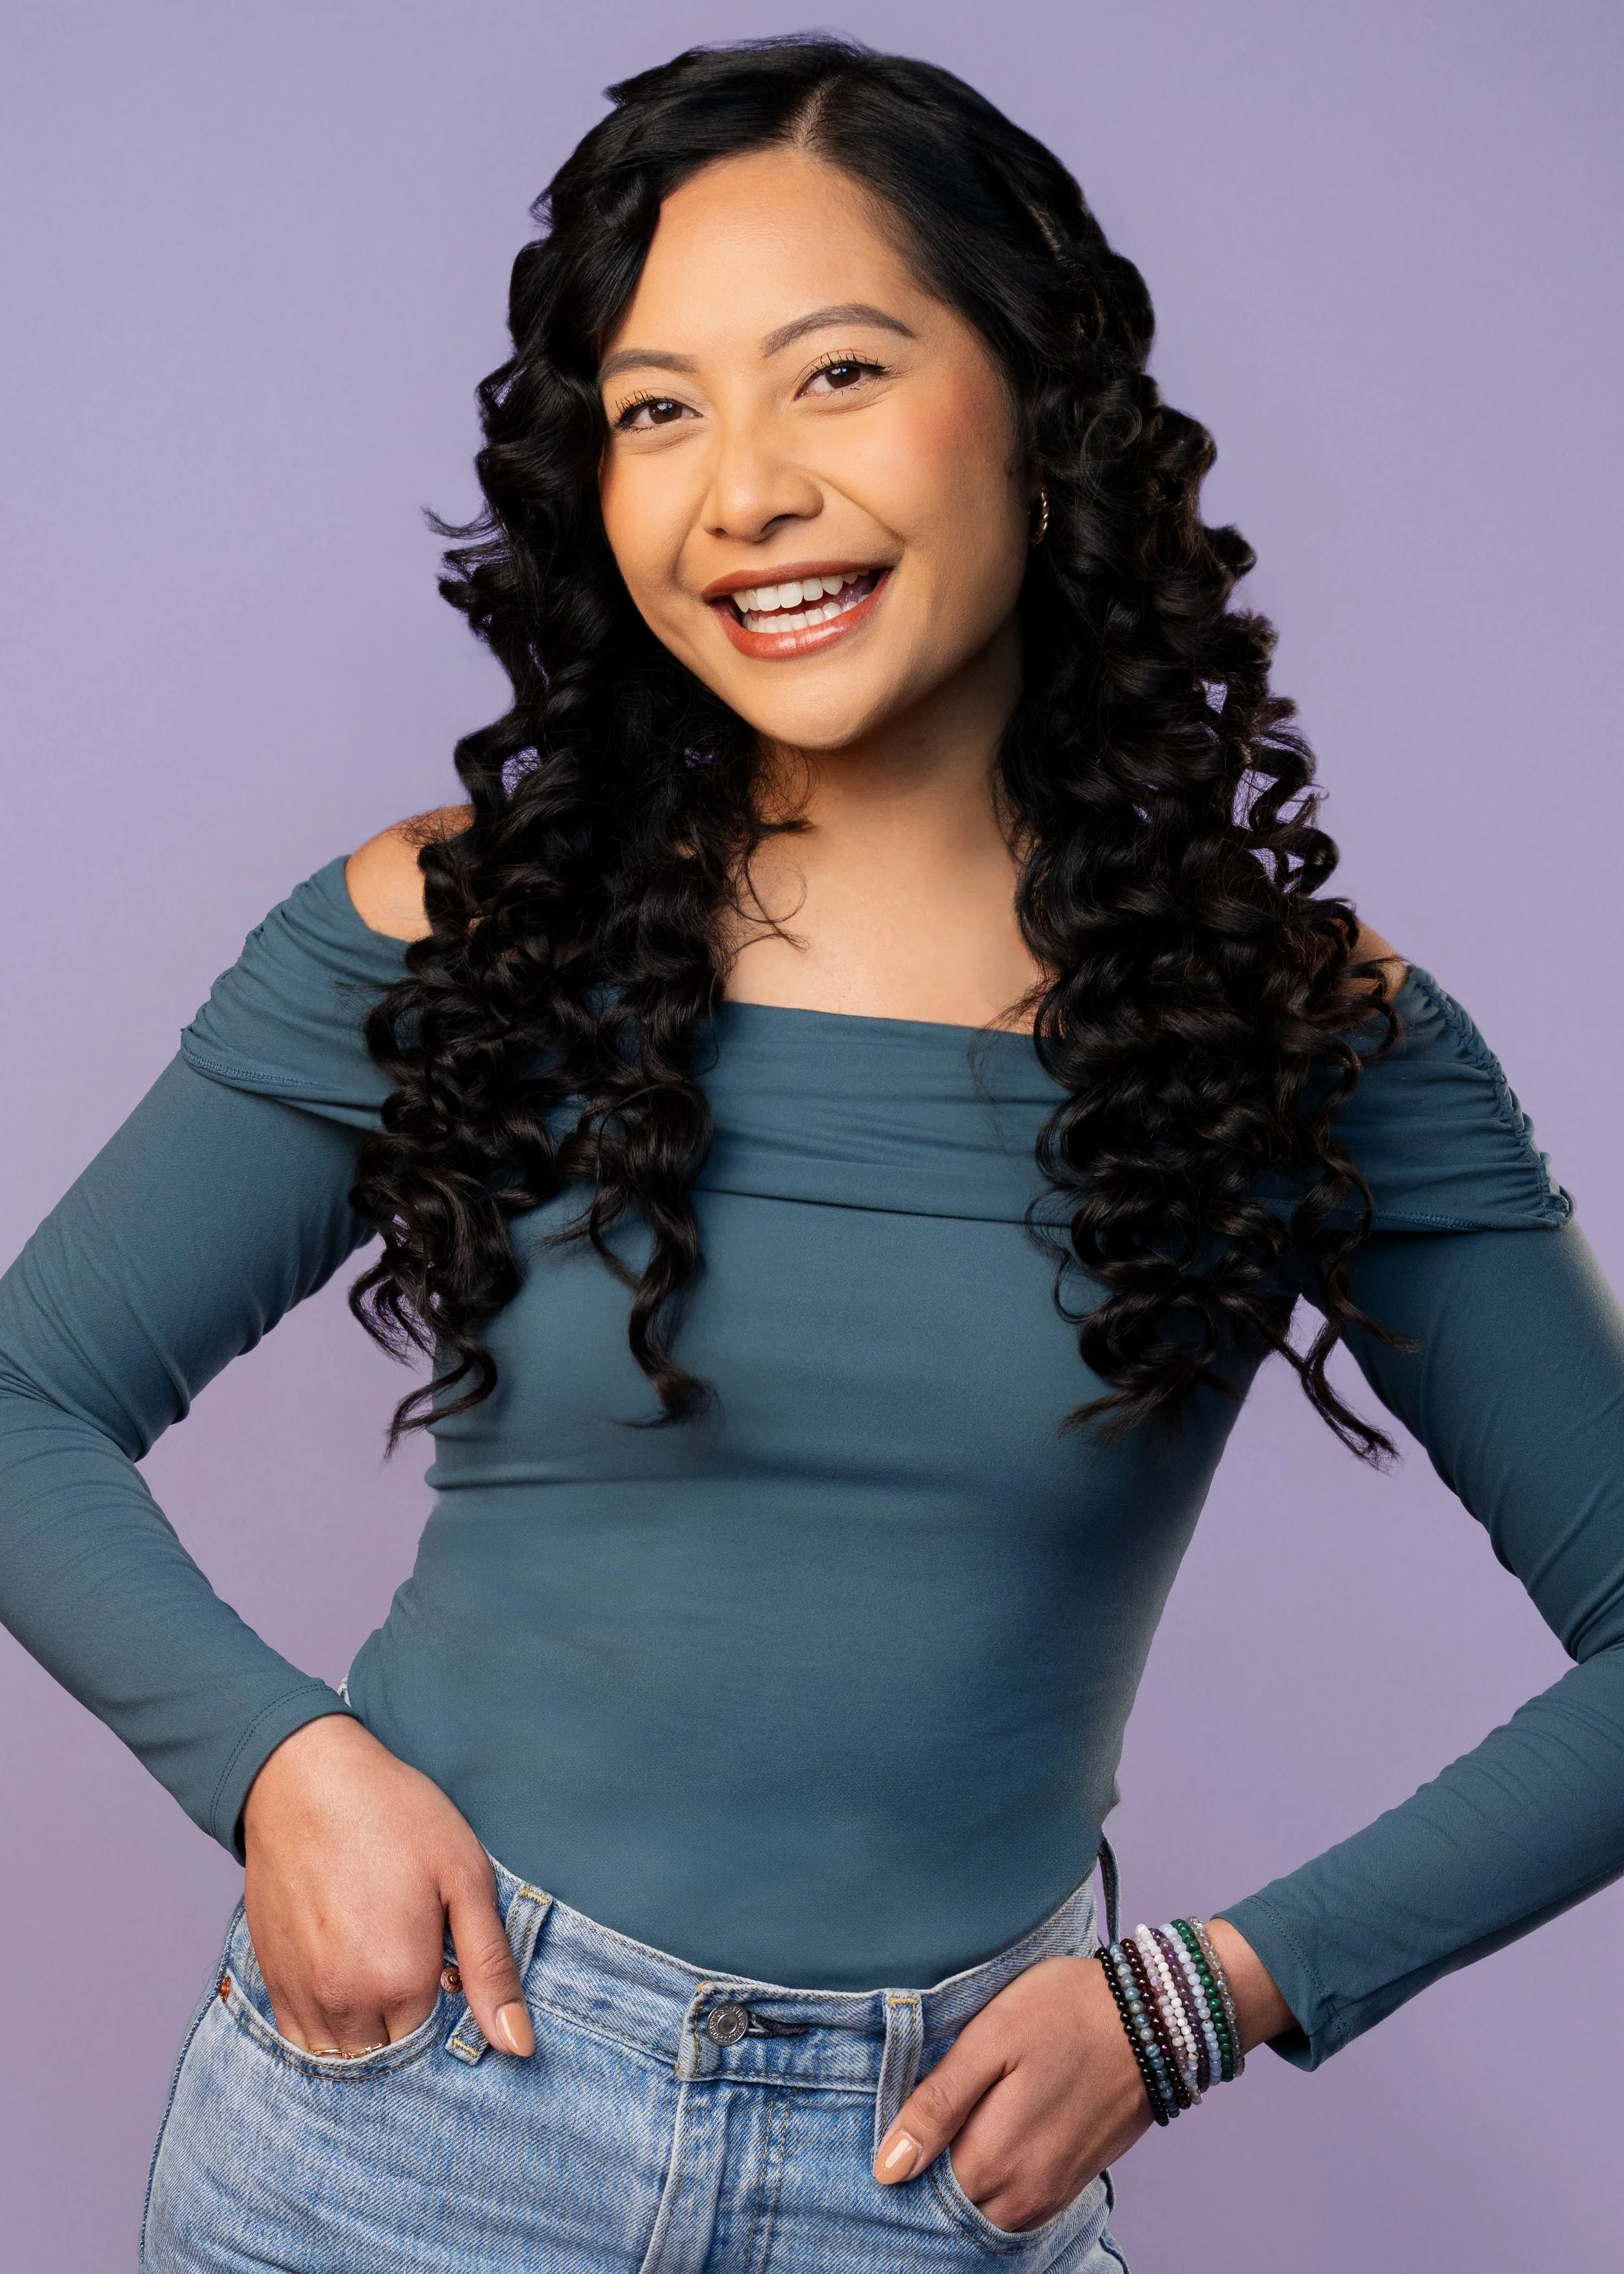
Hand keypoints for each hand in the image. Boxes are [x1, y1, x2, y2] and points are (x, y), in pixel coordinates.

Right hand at [240, 1713, 534, 2059]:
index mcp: (400, 1982)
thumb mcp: (464, 1877)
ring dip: (370, 2039)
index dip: (454, 2018)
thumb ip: (491, 1968)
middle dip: (413, 2035)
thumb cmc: (395, 1817)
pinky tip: (348, 1988)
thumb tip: (518, 2046)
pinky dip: (329, 2033)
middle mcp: (344, 2003)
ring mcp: (301, 1995)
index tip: (454, 1980)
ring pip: (344, 2057)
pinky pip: (301, 2041)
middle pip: (390, 2060)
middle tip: (423, 1976)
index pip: (437, 2050)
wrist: (303, 1779)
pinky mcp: (272, 1980)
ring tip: (386, 1981)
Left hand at [872, 1919, 1291, 2233]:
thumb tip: (888, 2169)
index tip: (893, 2132)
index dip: (900, 2165)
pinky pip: (1018, 2206)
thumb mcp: (990, 2039)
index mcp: (993, 2159)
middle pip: (952, 2207)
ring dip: (962, 2183)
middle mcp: (1022, 2194)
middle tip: (920, 2124)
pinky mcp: (1072, 2182)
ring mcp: (1051, 2194)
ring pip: (985, 2211)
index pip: (921, 2191)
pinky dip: (995, 2185)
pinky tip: (989, 2138)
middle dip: (929, 2178)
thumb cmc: (1066, 2012)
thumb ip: (938, 2105)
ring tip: (953, 2127)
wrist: (1153, 2016)